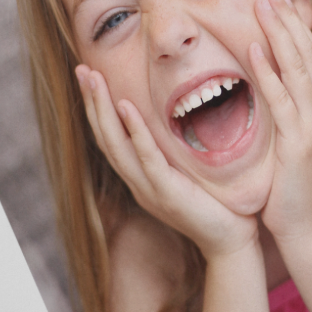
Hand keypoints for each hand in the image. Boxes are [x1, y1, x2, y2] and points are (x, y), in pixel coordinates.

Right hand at [75, 65, 257, 258]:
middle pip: (104, 138)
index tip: (90, 76)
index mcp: (140, 178)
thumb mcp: (191, 173)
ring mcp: (148, 188)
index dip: (97, 109)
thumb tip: (181, 116)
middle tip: (80, 68)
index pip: (110, 139)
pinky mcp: (167, 192)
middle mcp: (137, 183)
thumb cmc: (218, 206)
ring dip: (102, 109)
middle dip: (91, 102)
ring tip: (93, 78)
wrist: (232, 243)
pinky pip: (146, 157)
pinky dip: (134, 131)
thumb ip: (178, 151)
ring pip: (116, 145)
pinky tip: (126, 106)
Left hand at [249, 0, 311, 244]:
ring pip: (298, 68)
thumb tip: (266, 80)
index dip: (295, 25)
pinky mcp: (298, 142)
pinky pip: (281, 100)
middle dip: (288, 19)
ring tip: (262, 5)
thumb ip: (282, 110)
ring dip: (278, 34)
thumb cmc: (288, 185)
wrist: (301, 226)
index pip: (310, 56)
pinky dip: (268, 72)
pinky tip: (254, 49)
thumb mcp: (287, 139)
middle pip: (307, 53)